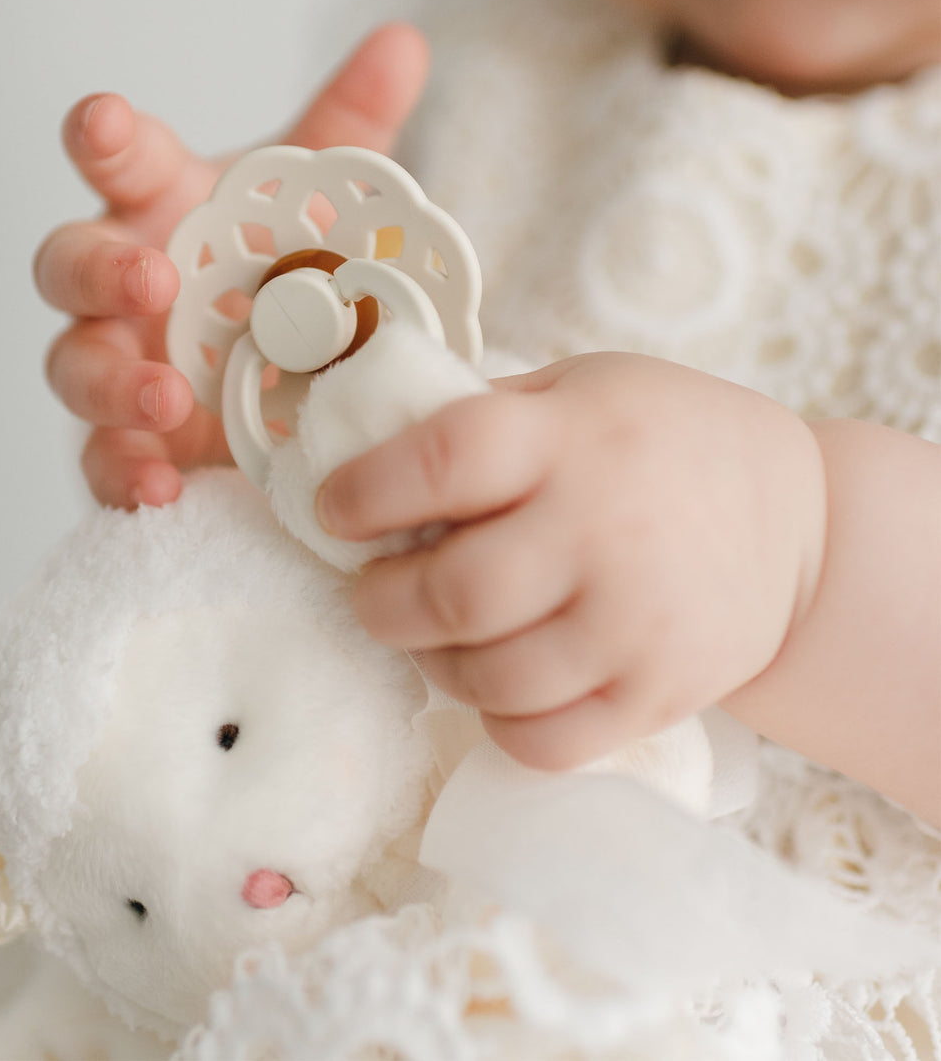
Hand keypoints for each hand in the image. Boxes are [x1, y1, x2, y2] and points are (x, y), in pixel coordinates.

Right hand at [35, 23, 429, 506]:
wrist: (287, 377)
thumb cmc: (280, 277)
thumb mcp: (318, 206)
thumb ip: (349, 131)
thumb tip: (403, 46)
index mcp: (161, 211)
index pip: (119, 162)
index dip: (105, 139)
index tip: (108, 126)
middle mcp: (124, 288)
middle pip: (71, 265)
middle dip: (100, 270)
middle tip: (153, 280)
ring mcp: (120, 366)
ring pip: (74, 368)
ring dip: (112, 382)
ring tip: (169, 399)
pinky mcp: (132, 443)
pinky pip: (103, 462)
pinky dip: (124, 475)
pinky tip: (162, 490)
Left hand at [315, 353, 826, 769]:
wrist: (796, 526)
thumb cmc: (664, 442)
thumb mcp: (581, 388)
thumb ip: (487, 415)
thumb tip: (373, 453)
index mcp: (573, 440)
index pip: (443, 462)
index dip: (366, 491)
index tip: (334, 510)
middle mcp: (603, 532)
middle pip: (454, 592)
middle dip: (382, 602)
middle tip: (374, 593)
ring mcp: (634, 624)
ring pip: (488, 677)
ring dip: (434, 662)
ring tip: (434, 637)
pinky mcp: (656, 696)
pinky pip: (541, 741)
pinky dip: (495, 720)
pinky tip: (496, 683)